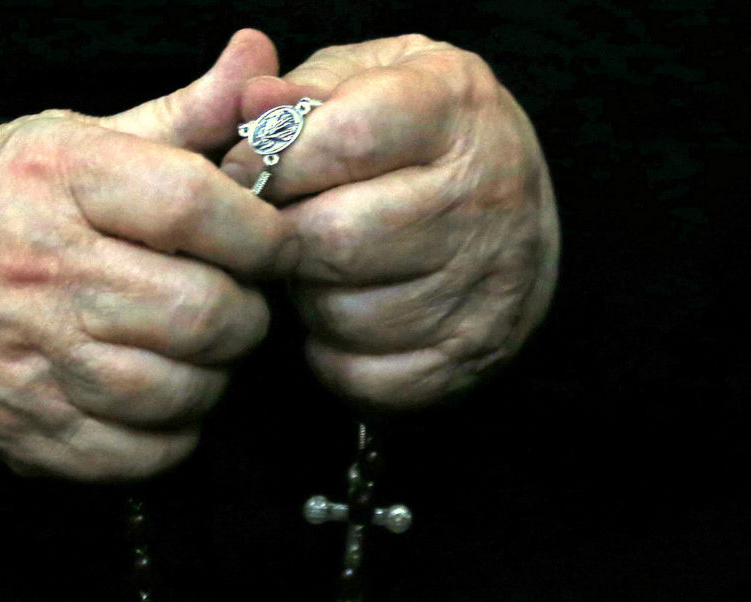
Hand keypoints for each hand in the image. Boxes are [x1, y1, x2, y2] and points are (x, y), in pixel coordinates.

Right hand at [0, 30, 296, 479]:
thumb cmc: (29, 202)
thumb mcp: (96, 140)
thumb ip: (189, 112)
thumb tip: (261, 56)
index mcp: (56, 180)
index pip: (195, 206)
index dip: (262, 232)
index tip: (274, 243)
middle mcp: (33, 272)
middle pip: (199, 312)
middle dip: (244, 313)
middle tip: (232, 300)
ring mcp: (25, 361)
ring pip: (179, 390)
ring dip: (210, 374)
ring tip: (191, 345)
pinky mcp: (28, 430)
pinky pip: (145, 453)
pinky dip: (172, 431)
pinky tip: (156, 391)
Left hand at [222, 34, 558, 406]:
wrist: (508, 206)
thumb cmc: (411, 135)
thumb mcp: (366, 79)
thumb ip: (300, 90)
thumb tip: (253, 103)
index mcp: (454, 107)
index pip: (347, 141)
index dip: (275, 162)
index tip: (241, 172)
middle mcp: (484, 194)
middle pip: (338, 238)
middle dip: (283, 238)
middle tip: (277, 230)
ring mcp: (487, 282)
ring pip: (343, 313)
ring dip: (306, 298)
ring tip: (319, 268)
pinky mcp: (473, 352)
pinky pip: (362, 374)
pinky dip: (331, 354)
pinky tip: (344, 313)